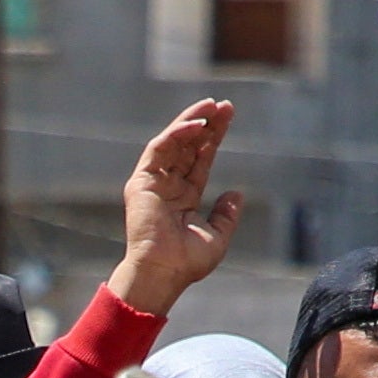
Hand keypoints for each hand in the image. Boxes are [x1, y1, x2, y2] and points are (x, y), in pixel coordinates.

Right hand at [108, 101, 247, 317]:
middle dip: (206, 124)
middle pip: (188, 146)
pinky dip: (176, 134)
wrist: (162, 272)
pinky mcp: (141, 182)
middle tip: (225, 105)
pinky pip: (158, 149)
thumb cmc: (186, 262)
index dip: (214, 137)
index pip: (200, 159)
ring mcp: (153, 183)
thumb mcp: (217, 236)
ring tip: (212, 107)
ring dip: (191, 121)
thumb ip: (226, 214)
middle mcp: (168, 186)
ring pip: (172, 142)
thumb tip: (236, 193)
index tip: (229, 116)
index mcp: (184, 197)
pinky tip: (196, 125)